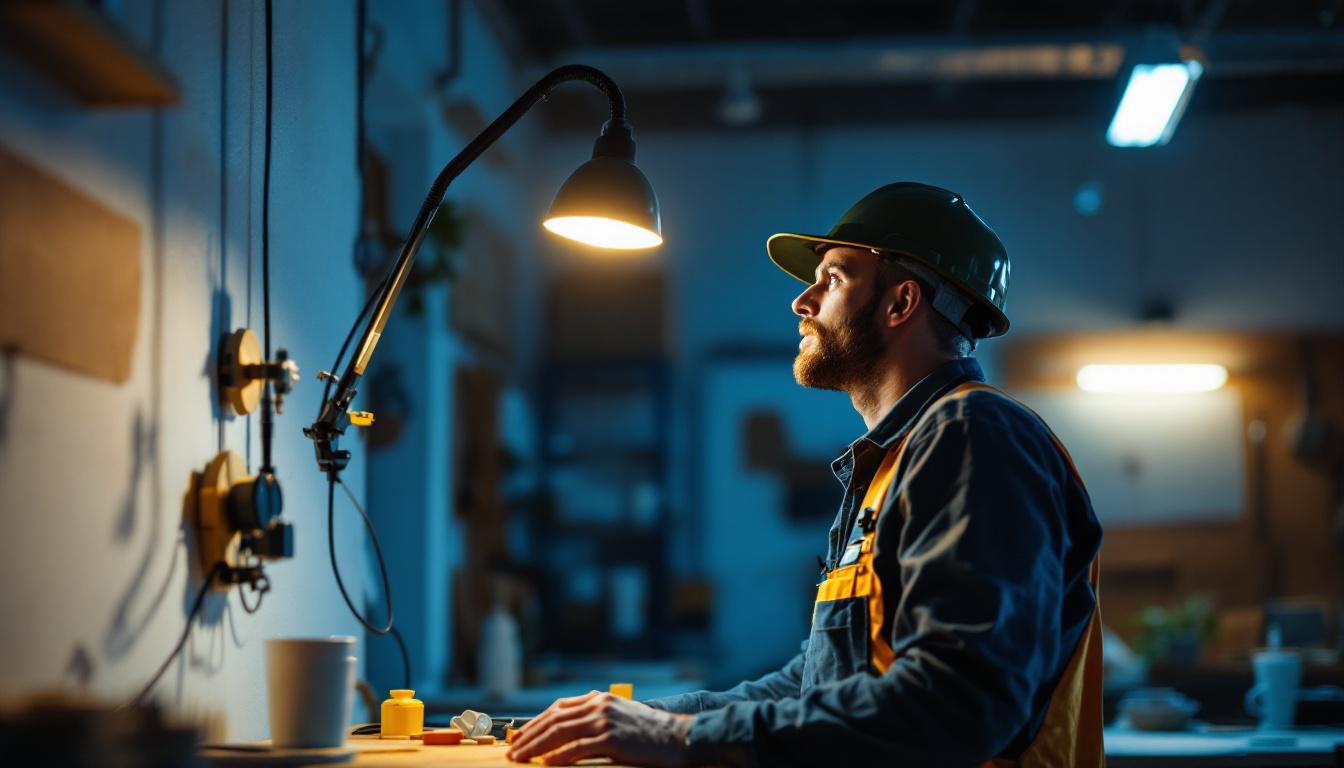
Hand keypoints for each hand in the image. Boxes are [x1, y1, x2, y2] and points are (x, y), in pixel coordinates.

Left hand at [506, 690, 693, 765]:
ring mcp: (605, 721)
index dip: (536, 722)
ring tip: (521, 758)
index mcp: (599, 699)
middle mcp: (599, 705)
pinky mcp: (612, 738)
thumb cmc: (650, 732)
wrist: (679, 736)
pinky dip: (559, 755)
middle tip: (513, 750)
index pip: (558, 708)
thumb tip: (571, 724)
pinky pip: (577, 747)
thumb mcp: (621, 715)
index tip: (521, 736)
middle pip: (554, 719)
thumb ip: (598, 715)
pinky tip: (547, 764)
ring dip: (536, 746)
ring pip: (560, 732)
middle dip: (529, 735)